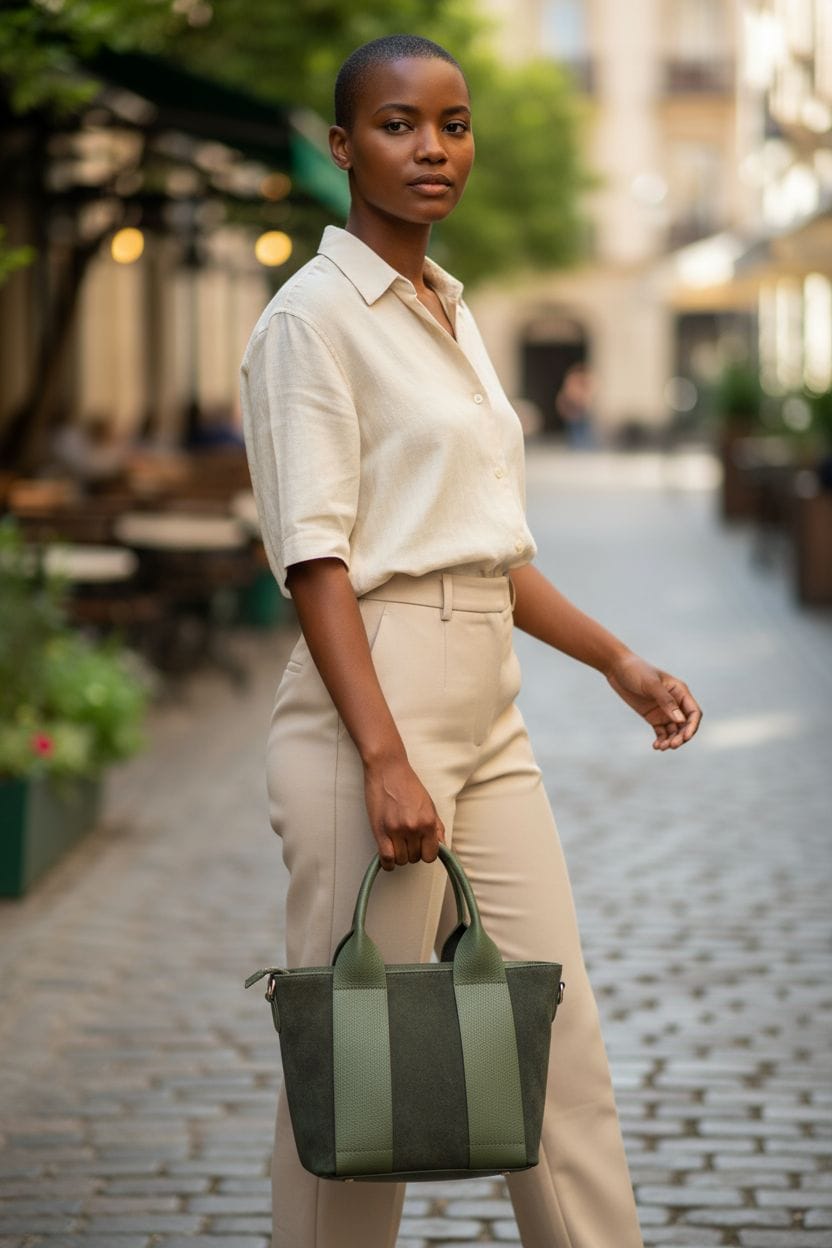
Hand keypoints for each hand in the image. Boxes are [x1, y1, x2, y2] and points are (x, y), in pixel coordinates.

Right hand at [363, 755, 444, 869]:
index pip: (431, 855)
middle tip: (407, 840)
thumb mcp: (429, 804)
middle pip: (415, 858)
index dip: (426, 853)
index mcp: (428, 822)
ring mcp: (397, 830)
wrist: (387, 768)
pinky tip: (388, 856)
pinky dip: (388, 862)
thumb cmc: (407, 783)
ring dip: (399, 855)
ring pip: (401, 860)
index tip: (421, 848)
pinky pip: (386, 858)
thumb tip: (442, 846)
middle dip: (412, 852)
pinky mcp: (380, 830)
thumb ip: (437, 827)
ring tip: (397, 842)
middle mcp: (414, 828)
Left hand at [605, 651, 701, 750]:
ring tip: (661, 747)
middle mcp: (675, 702)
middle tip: (672, 746)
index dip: (692, 726)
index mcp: (680, 691)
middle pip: (685, 725)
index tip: (685, 737)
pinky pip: (662, 732)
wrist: (617, 669)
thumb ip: (666, 701)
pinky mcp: (653, 717)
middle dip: (681, 737)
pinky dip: (661, 740)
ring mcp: (664, 711)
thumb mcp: (651, 684)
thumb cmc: (636, 671)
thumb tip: (681, 721)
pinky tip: (656, 745)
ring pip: (674, 731)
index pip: (693, 712)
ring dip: (671, 740)